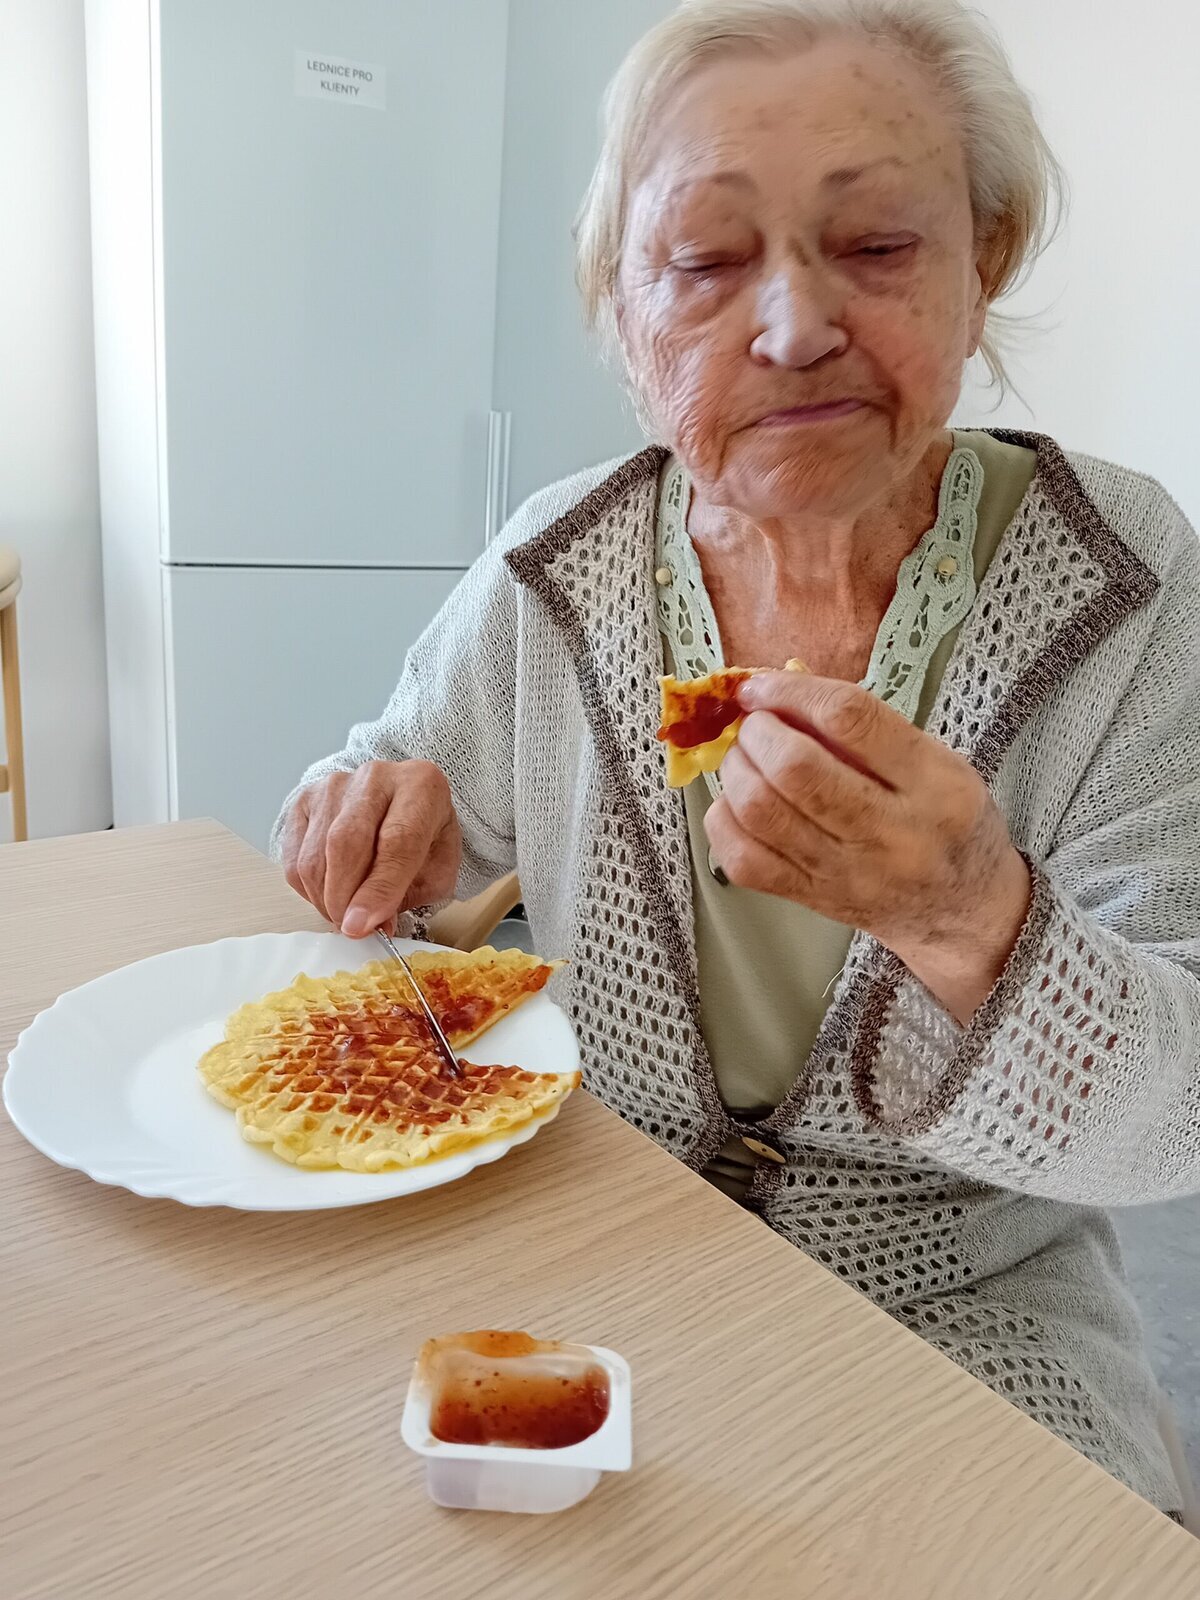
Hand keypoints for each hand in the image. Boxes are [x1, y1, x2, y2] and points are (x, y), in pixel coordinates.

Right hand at [282, 760, 462, 937]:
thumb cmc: (423, 838)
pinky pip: (294, 857)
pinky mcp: (304, 800)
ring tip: (345, 913)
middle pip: (345, 843)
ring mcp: (334, 786)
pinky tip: (329, 893)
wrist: (401, 804)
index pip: (397, 840)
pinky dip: (309, 889)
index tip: (362, 925)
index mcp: (421, 786)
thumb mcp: (436, 868)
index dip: (378, 889)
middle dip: (344, 899)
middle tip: (351, 928)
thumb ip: (408, 895)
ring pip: (315, 855)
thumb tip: (368, 924)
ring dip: (325, 899)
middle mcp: (376, 777)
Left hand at [705, 673, 1030, 1023]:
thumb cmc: (947, 823)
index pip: (849, 718)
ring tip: (744, 758)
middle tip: (756, 725)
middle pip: (795, 769)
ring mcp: (846, 872)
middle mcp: (889, 832)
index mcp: (932, 783)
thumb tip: (785, 683)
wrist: (961, 911)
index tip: (762, 686)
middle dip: (757, 732)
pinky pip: (744, 859)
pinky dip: (725, 820)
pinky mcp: (812, 900)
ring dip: (735, 770)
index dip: (792, 692)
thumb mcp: (936, 761)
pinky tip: (738, 803)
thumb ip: (866, 724)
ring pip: (761, 811)